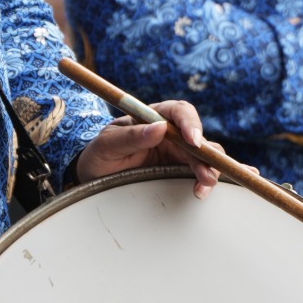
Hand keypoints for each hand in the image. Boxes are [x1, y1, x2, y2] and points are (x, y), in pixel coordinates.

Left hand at [72, 98, 217, 195]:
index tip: (193, 141)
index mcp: (153, 117)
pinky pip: (198, 171)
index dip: (190, 123)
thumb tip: (159, 127)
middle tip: (206, 173)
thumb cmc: (99, 154)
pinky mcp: (176, 171)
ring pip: (203, 155)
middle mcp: (169, 133)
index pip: (178, 111)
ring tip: (204, 185)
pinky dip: (204, 180)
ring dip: (210, 168)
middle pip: (197, 136)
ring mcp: (175, 152)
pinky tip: (201, 191)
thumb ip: (131, 136)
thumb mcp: (108, 144)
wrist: (93, 177)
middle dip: (205, 154)